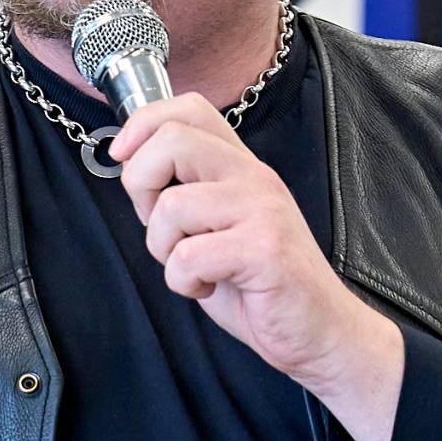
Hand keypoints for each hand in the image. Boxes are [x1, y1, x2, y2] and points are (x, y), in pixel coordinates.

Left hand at [110, 94, 405, 440]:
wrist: (319, 332)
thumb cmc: (259, 285)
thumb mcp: (217, 228)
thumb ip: (184, 195)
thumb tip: (131, 170)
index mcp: (240, 167)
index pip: (189, 108)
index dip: (143, 124)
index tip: (122, 157)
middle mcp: (253, 177)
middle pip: (172, 141)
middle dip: (140, 185)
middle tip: (161, 228)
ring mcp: (262, 210)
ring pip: (171, 206)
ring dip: (162, 248)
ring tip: (193, 269)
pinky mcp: (264, 249)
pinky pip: (187, 256)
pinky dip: (182, 282)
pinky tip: (207, 289)